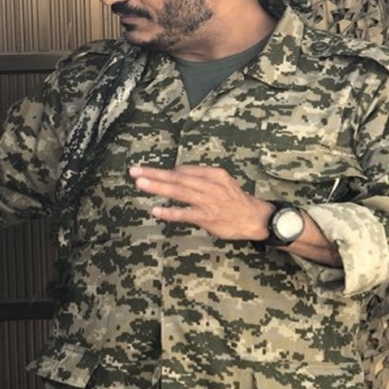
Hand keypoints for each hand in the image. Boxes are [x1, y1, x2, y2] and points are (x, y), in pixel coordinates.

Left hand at [130, 165, 271, 239]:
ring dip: (158, 187)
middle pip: (177, 178)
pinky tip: (155, 210)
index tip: (144, 170)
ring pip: (179, 192)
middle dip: (154, 174)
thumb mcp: (220, 180)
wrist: (255, 218)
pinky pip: (185, 214)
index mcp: (213, 174)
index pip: (183, 170)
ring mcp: (208, 202)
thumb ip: (199, 175)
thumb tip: (176, 171)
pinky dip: (170, 212)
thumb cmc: (234, 199)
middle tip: (134, 171)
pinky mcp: (207, 217)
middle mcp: (209, 185)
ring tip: (140, 183)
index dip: (162, 171)